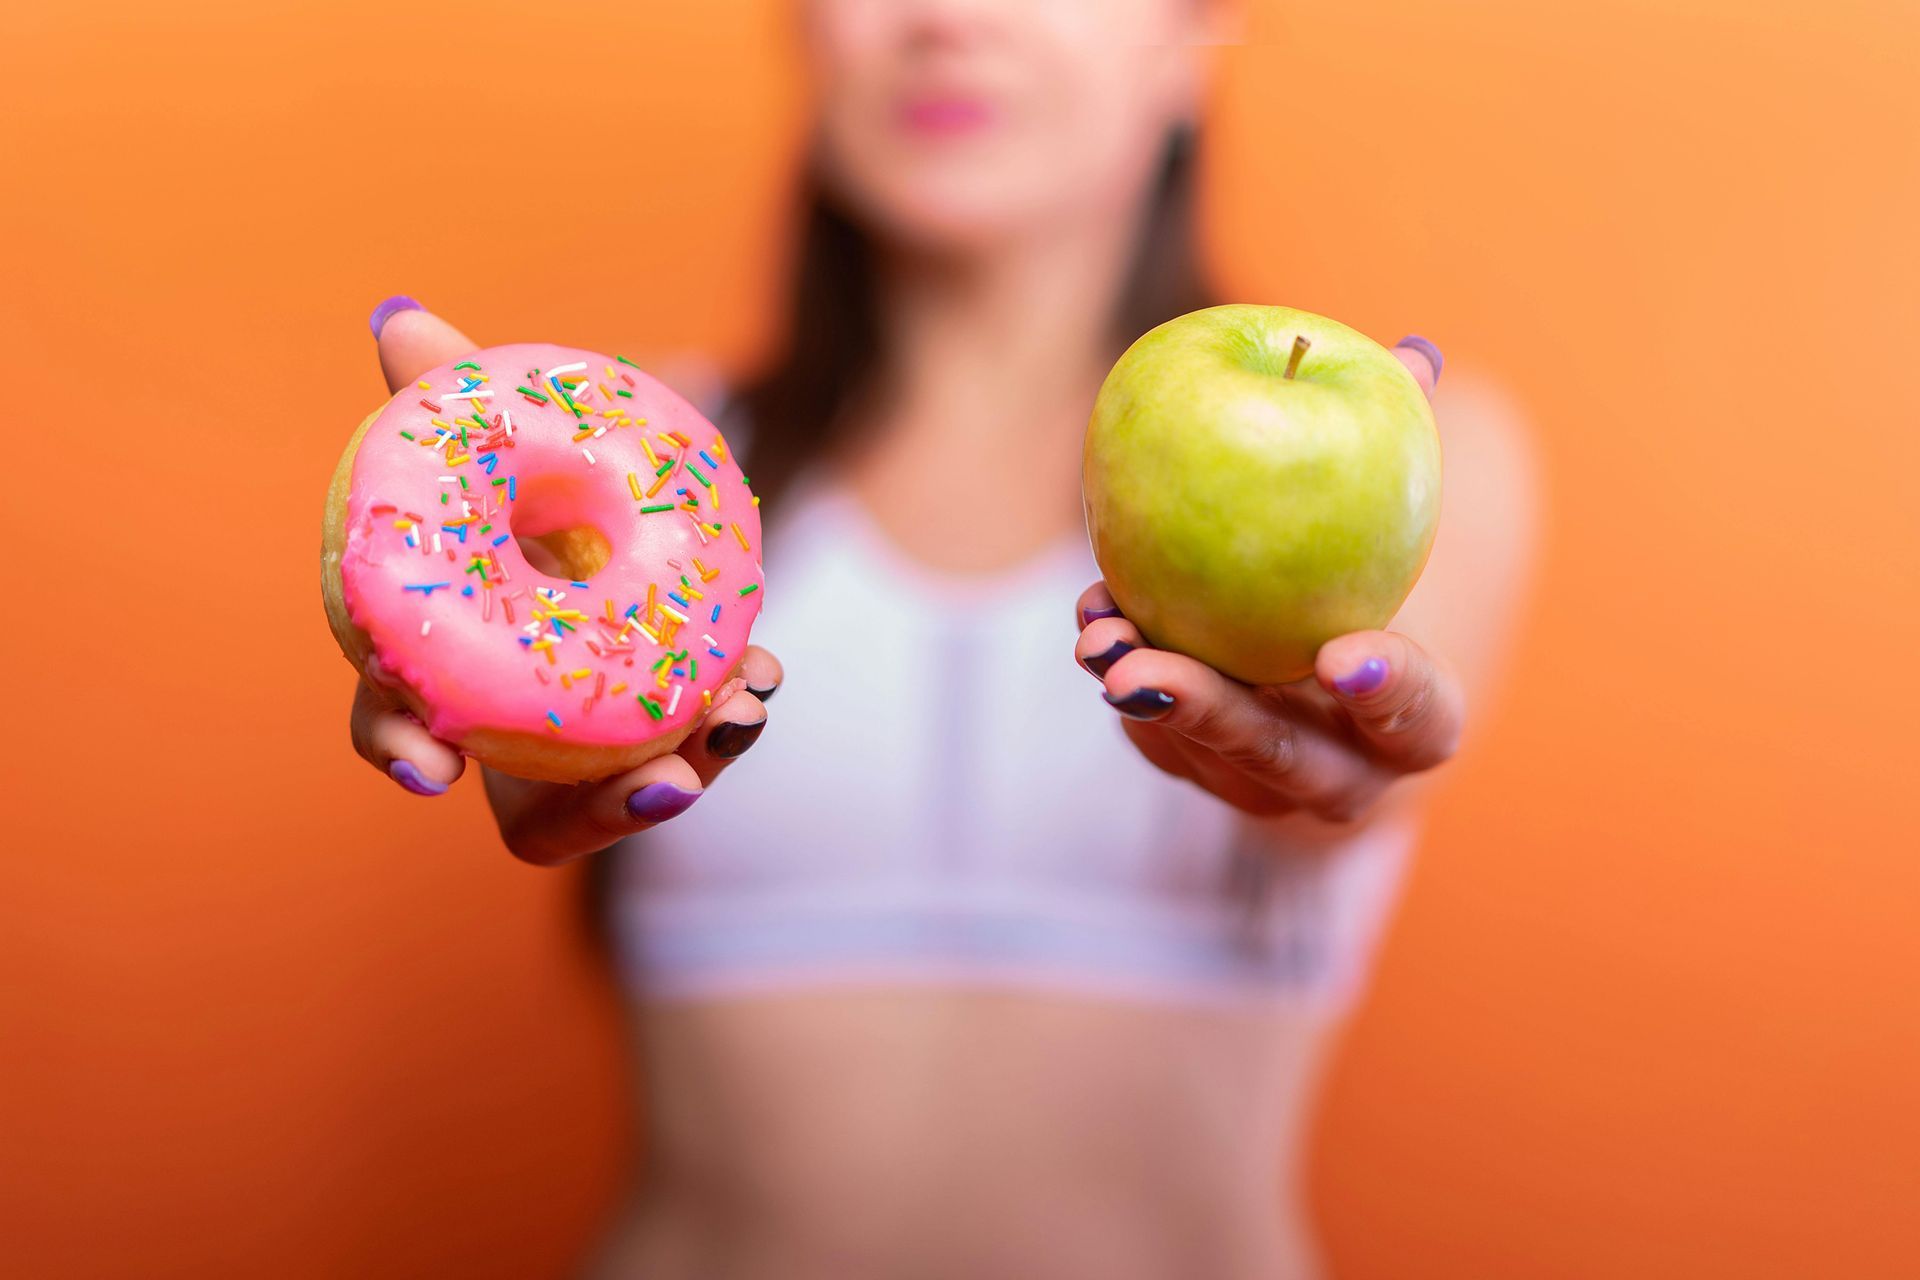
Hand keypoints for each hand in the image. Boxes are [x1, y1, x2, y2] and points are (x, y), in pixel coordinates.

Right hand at [346, 299, 781, 864]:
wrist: (595, 517)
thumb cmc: (525, 493)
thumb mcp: (497, 438)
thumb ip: (448, 389)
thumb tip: (397, 317)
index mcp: (441, 665)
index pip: (395, 721)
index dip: (401, 749)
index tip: (432, 773)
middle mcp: (508, 734)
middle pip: (533, 812)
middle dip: (597, 810)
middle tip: (660, 783)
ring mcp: (587, 756)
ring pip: (623, 801)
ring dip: (687, 772)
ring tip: (740, 716)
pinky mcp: (657, 743)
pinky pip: (687, 755)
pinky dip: (724, 725)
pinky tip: (761, 684)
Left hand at [1071, 337, 1460, 826]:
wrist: (1321, 672)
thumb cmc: (1370, 574)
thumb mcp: (1393, 522)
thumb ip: (1404, 449)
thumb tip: (1414, 351)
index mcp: (1417, 724)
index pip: (1418, 718)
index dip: (1389, 692)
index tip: (1340, 655)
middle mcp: (1343, 774)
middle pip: (1283, 759)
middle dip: (1212, 715)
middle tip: (1149, 670)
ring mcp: (1261, 785)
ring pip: (1202, 757)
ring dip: (1144, 696)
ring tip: (1097, 639)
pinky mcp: (1194, 767)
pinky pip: (1154, 730)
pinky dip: (1125, 670)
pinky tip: (1093, 617)